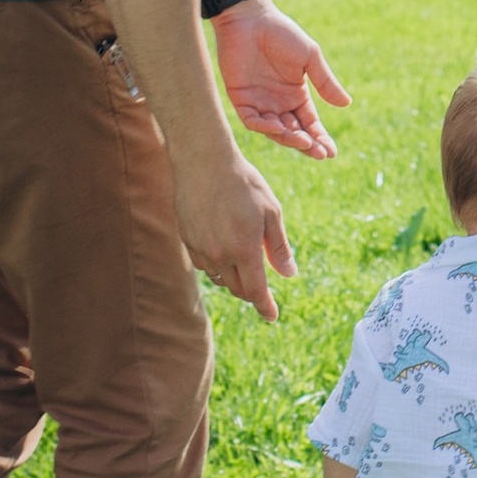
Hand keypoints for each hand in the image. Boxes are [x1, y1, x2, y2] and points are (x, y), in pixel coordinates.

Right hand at [176, 150, 297, 323]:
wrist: (203, 161)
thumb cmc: (243, 183)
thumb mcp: (271, 212)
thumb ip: (278, 247)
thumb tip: (289, 274)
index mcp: (244, 250)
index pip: (256, 291)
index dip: (266, 307)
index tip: (272, 317)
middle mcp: (220, 255)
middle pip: (238, 289)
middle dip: (252, 292)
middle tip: (262, 285)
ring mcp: (201, 249)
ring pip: (220, 278)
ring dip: (234, 279)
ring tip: (244, 265)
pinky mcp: (188, 240)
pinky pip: (205, 265)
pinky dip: (218, 266)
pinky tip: (224, 249)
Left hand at [212, 0, 350, 159]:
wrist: (250, 18)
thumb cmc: (282, 33)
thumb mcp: (309, 57)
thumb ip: (325, 81)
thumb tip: (346, 104)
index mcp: (297, 95)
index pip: (310, 124)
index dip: (320, 138)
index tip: (332, 152)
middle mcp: (278, 103)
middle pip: (294, 132)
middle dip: (307, 144)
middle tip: (319, 152)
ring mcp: (259, 103)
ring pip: (274, 131)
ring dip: (288, 138)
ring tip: (303, 141)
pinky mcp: (240, 99)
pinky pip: (252, 121)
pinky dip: (265, 127)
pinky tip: (279, 127)